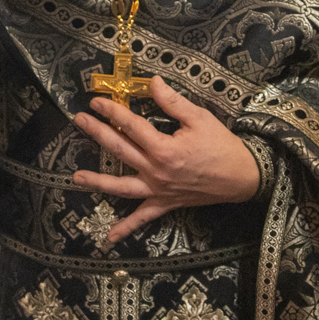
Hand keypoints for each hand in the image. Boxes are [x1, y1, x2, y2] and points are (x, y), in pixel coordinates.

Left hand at [70, 77, 260, 242]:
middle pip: (119, 150)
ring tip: (76, 178)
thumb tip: (152, 82)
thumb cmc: (222, 146)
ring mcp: (158, 190)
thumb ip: (173, 101)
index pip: (131, 126)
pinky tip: (109, 237)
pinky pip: (143, 218)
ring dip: (98, 182)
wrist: (242, 177)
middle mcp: (156, 171)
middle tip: (79, 121)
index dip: (112, 112)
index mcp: (164, 149)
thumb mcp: (200, 118)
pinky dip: (126, 228)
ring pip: (122, 187)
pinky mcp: (165, 203)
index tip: (96, 102)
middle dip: (97, 134)